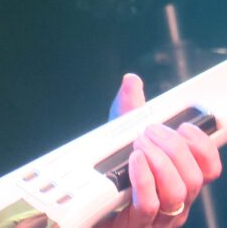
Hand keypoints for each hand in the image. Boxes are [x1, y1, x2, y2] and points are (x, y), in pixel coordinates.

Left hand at [101, 73, 221, 225]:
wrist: (85, 200)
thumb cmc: (109, 169)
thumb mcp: (120, 134)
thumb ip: (129, 109)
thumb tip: (131, 81)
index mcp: (177, 177)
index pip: (209, 168)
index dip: (204, 147)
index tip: (185, 126)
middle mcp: (174, 199)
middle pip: (194, 178)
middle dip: (174, 147)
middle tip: (150, 131)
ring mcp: (157, 215)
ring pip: (177, 192)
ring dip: (159, 161)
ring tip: (138, 144)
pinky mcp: (136, 223)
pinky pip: (148, 204)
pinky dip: (143, 178)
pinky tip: (134, 160)